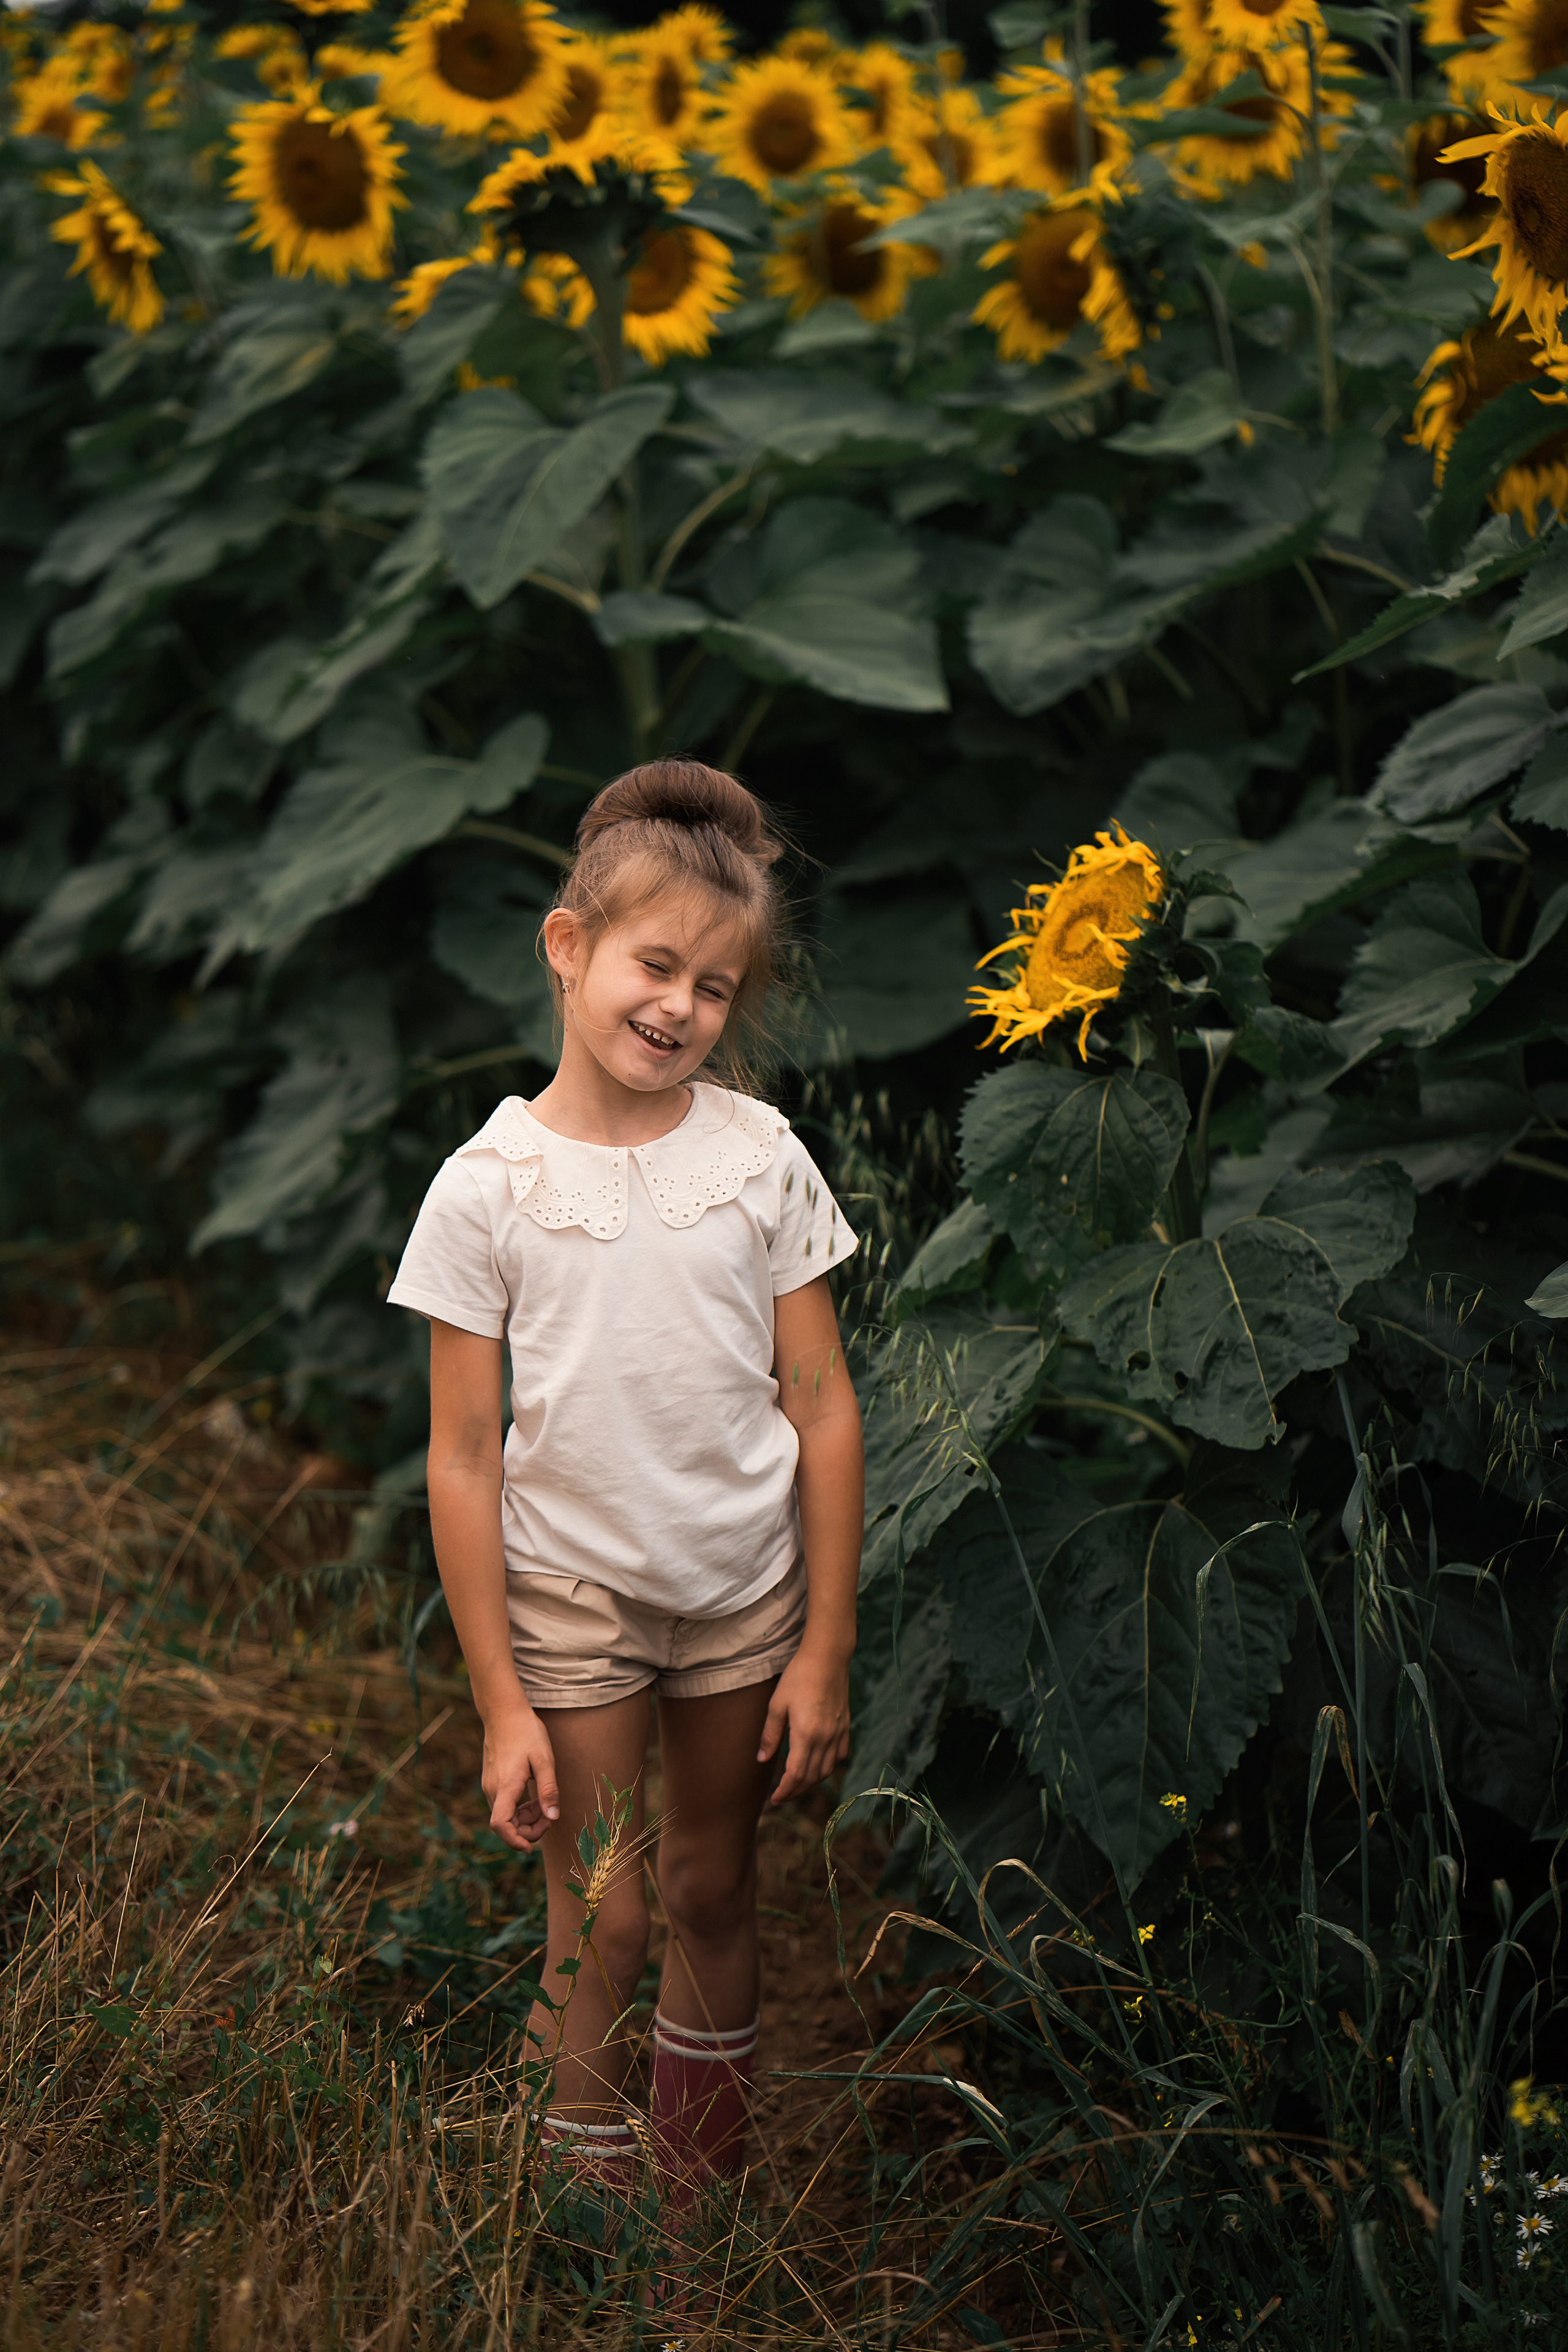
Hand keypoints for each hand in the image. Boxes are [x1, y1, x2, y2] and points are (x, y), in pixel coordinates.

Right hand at [482, 1706, 559, 1851]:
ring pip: (505, 1816)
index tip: (531, 1847)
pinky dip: (519, 1809)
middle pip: (506, 1825)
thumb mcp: (544, 1759)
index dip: (514, 1841)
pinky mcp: (492, 1782)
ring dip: (525, 1818)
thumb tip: (552, 1818)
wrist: (504, 1713)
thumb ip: (548, 1790)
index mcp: (505, 1786)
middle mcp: (493, 1790)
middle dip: (528, 1829)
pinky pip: (504, 1806)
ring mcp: (490, 1786)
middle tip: (549, 1817)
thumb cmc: (527, 1732)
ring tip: (543, 1803)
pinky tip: (533, 1796)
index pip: (500, 1825)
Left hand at [758, 1645, 850, 1804]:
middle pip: (811, 1778)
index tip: (775, 1799)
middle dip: (796, 1792)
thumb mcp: (777, 1704)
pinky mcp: (845, 1726)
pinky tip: (818, 1766)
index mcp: (806, 1734)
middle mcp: (825, 1738)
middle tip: (782, 1796)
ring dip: (811, 1782)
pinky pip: (839, 1756)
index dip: (785, 1791)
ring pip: (826, 1770)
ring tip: (796, 1785)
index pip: (796, 1775)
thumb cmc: (798, 1676)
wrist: (827, 1657)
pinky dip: (828, 1767)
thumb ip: (770, 1735)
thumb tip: (762, 1759)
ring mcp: (838, 1733)